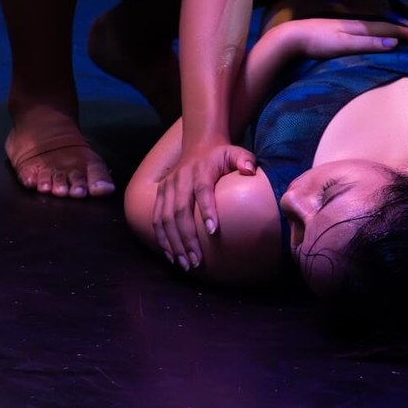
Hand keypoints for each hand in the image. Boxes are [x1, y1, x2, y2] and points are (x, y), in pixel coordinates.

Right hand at [153, 141, 256, 269]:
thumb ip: (245, 160)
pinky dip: (161, 238)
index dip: (207, 210)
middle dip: (187, 238)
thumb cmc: (221, 155)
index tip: (213, 231)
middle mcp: (180, 180)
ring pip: (166, 219)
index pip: (202, 191)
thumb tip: (250, 171)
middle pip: (180, 211)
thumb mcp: (236, 152)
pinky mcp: (159, 194)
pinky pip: (156, 219)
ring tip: (185, 263)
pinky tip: (170, 255)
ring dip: (174, 243)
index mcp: (200, 171)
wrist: (198, 144)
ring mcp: (167, 187)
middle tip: (197, 260)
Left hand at [279, 16, 407, 59]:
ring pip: (385, 29)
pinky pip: (375, 33)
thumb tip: (395, 42)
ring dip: (403, 33)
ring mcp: (354, 28)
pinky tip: (388, 39)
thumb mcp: (342, 44)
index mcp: (363, 27)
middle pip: (394, 28)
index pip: (396, 31)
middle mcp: (361, 25)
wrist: (292, 37)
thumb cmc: (316, 42)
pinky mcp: (347, 34)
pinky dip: (388, 35)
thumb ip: (367, 43)